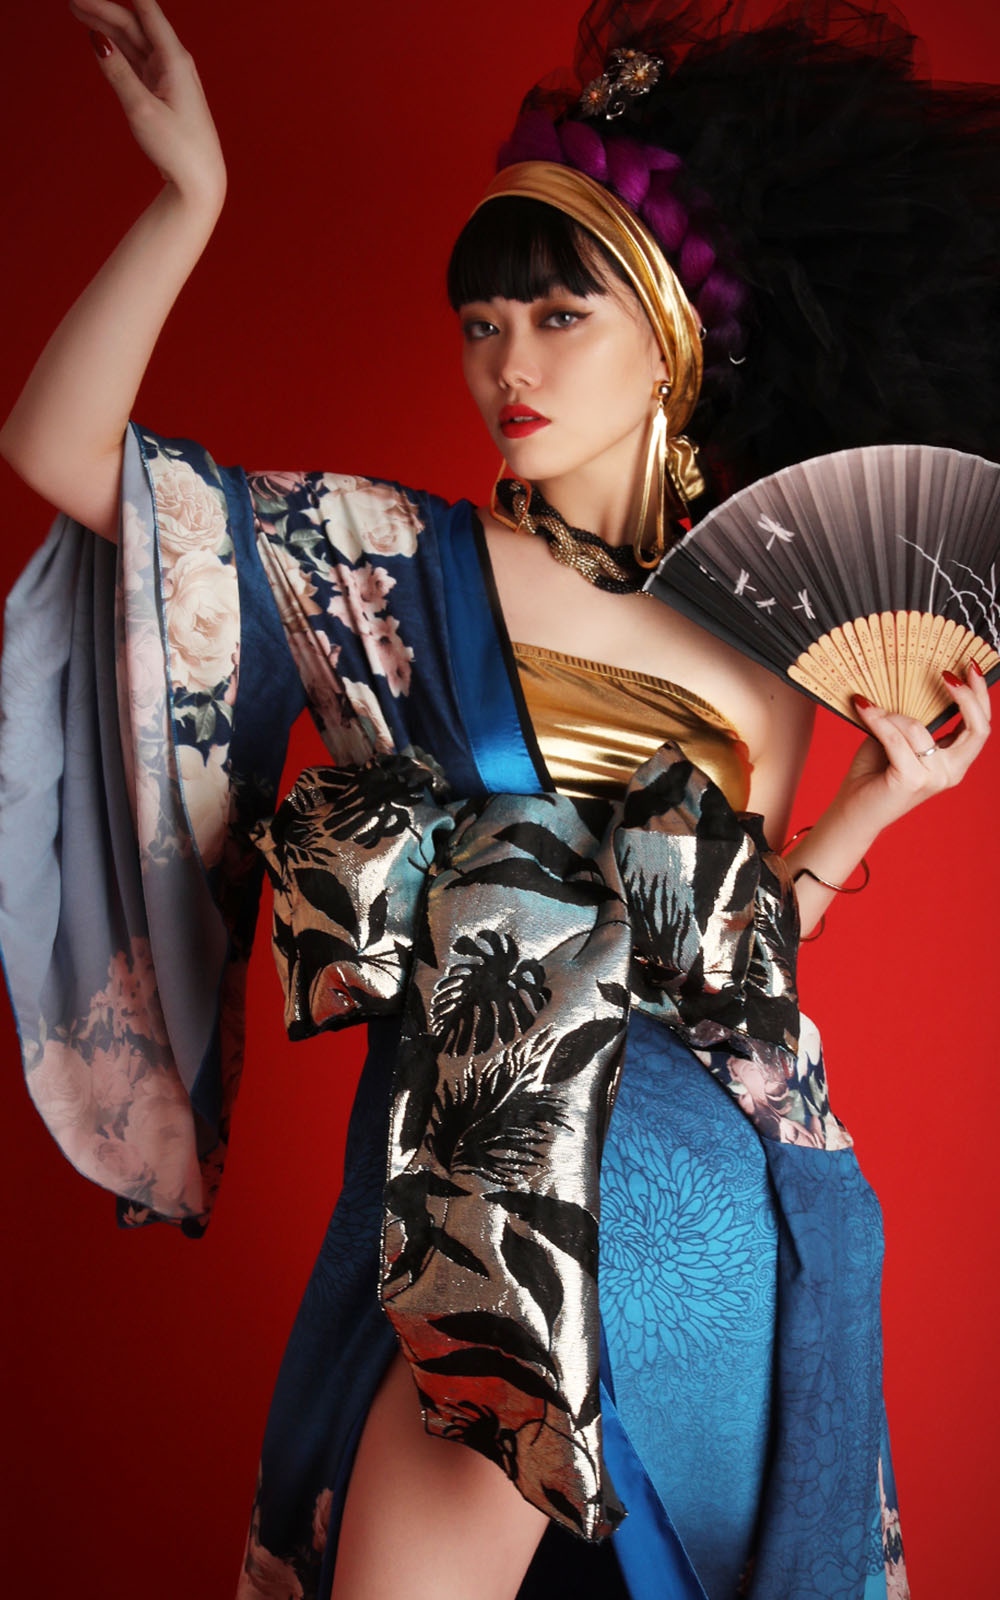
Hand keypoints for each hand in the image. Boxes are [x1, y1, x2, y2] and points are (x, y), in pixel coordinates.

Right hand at [68, 0, 226, 209]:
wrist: (200, 181)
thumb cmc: (178, 148)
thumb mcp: (142, 110)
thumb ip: (118, 73)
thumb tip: (97, 40)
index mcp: (175, 59)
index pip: (145, 10)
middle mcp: (174, 62)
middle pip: (135, 24)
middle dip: (104, 9)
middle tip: (72, 2)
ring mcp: (169, 76)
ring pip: (134, 41)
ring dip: (107, 26)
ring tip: (78, 12)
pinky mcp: (163, 91)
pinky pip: (137, 61)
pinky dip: (118, 49)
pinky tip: (102, 40)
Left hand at [837, 664, 991, 835]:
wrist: (853, 812)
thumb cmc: (875, 773)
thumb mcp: (900, 740)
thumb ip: (914, 719)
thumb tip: (912, 683)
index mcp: (954, 762)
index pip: (981, 726)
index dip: (980, 695)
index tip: (969, 666)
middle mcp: (951, 772)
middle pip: (977, 728)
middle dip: (966, 696)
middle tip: (945, 673)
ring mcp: (934, 778)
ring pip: (919, 729)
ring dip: (892, 715)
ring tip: (870, 709)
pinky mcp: (911, 780)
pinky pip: (895, 738)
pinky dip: (878, 720)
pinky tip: (863, 707)